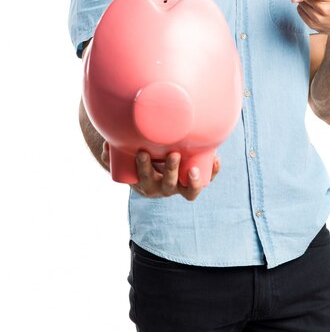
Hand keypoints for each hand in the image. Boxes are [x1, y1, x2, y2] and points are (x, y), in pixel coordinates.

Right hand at [101, 142, 220, 201]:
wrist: (158, 163)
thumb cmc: (140, 156)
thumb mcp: (126, 154)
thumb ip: (112, 150)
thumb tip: (107, 145)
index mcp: (147, 183)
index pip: (146, 182)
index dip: (145, 170)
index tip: (142, 153)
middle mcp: (165, 187)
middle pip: (168, 185)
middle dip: (170, 171)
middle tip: (172, 154)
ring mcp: (182, 184)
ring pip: (189, 189)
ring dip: (193, 180)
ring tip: (194, 166)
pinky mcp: (196, 177)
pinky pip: (207, 178)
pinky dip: (213, 171)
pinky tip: (216, 159)